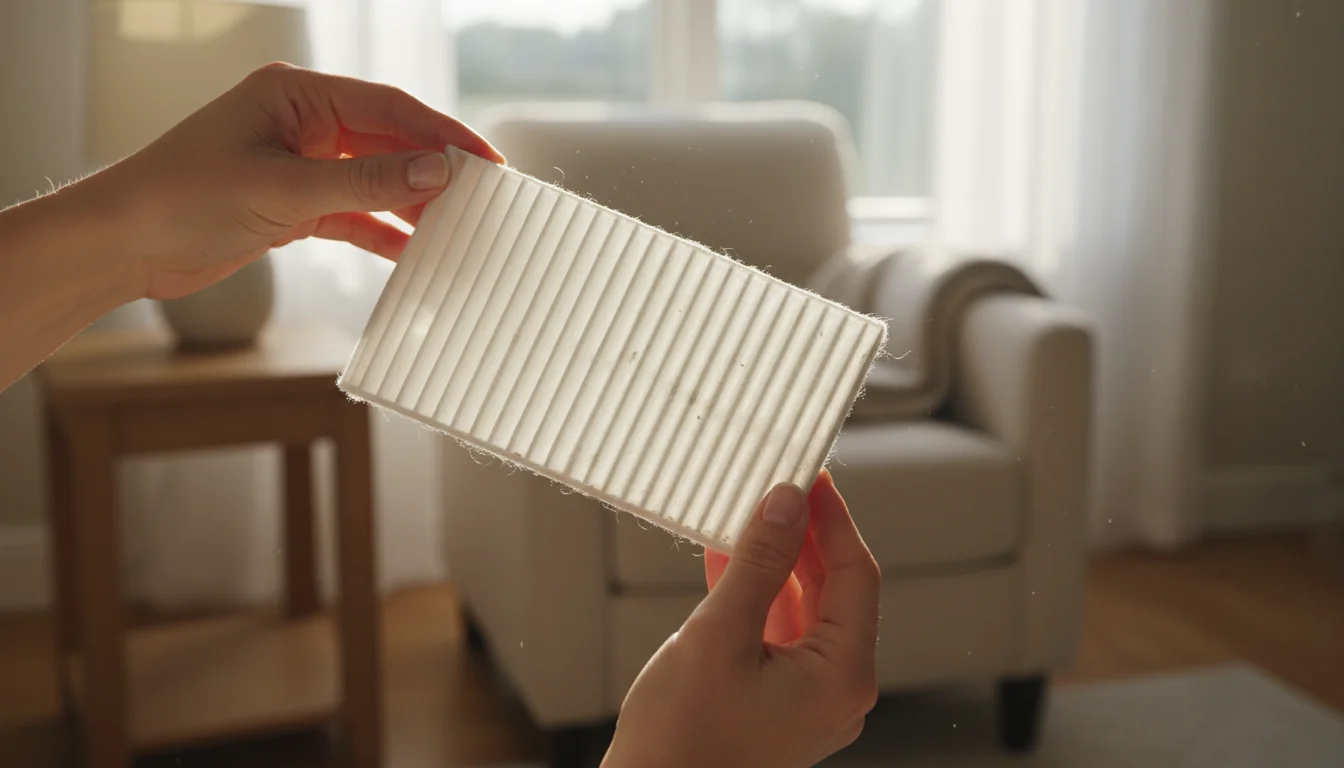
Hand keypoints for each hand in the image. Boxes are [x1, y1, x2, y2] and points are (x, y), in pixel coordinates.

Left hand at [85, 62, 502, 300]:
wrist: (121, 244)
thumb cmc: (181, 197)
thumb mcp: (285, 189)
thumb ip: (367, 182)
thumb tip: (437, 172)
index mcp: (296, 93)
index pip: (390, 107)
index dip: (443, 134)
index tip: (487, 162)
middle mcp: (301, 122)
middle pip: (389, 141)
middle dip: (435, 170)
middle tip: (484, 198)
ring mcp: (298, 163)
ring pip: (374, 180)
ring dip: (412, 204)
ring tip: (457, 228)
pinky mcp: (291, 204)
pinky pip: (352, 214)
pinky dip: (381, 232)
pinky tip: (411, 251)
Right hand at [603, 470, 880, 767]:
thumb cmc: (682, 742)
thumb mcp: (720, 633)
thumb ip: (759, 562)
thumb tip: (786, 504)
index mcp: (843, 676)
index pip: (856, 575)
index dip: (834, 519)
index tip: (812, 476)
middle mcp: (837, 690)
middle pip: (834, 591)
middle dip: (803, 537)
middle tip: (778, 488)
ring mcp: (808, 701)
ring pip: (803, 612)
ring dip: (775, 564)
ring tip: (747, 516)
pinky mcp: (777, 706)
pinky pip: (778, 637)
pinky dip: (756, 599)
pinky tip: (726, 562)